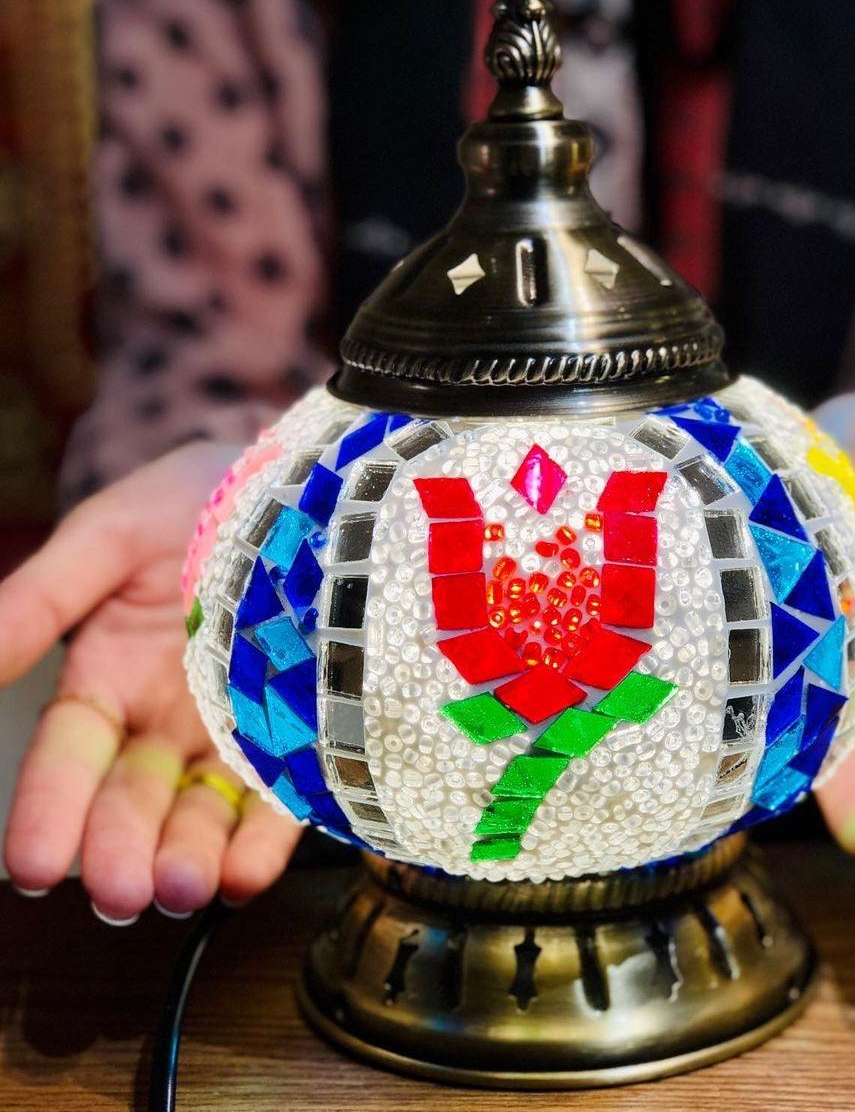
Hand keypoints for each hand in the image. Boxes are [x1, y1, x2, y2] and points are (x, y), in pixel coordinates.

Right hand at [2, 444, 300, 920]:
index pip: (67, 759)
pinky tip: (247, 871)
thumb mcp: (108, 539)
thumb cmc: (195, 501)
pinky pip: (282, 794)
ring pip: (204, 809)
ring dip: (192, 856)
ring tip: (185, 890)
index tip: (33, 865)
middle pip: (135, 798)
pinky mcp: (300, 733)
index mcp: (107, 678)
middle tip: (121, 892)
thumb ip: (37, 603)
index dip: (47, 811)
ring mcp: (235, 730)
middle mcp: (165, 719)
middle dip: (123, 848)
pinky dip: (266, 837)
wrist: (301, 483)